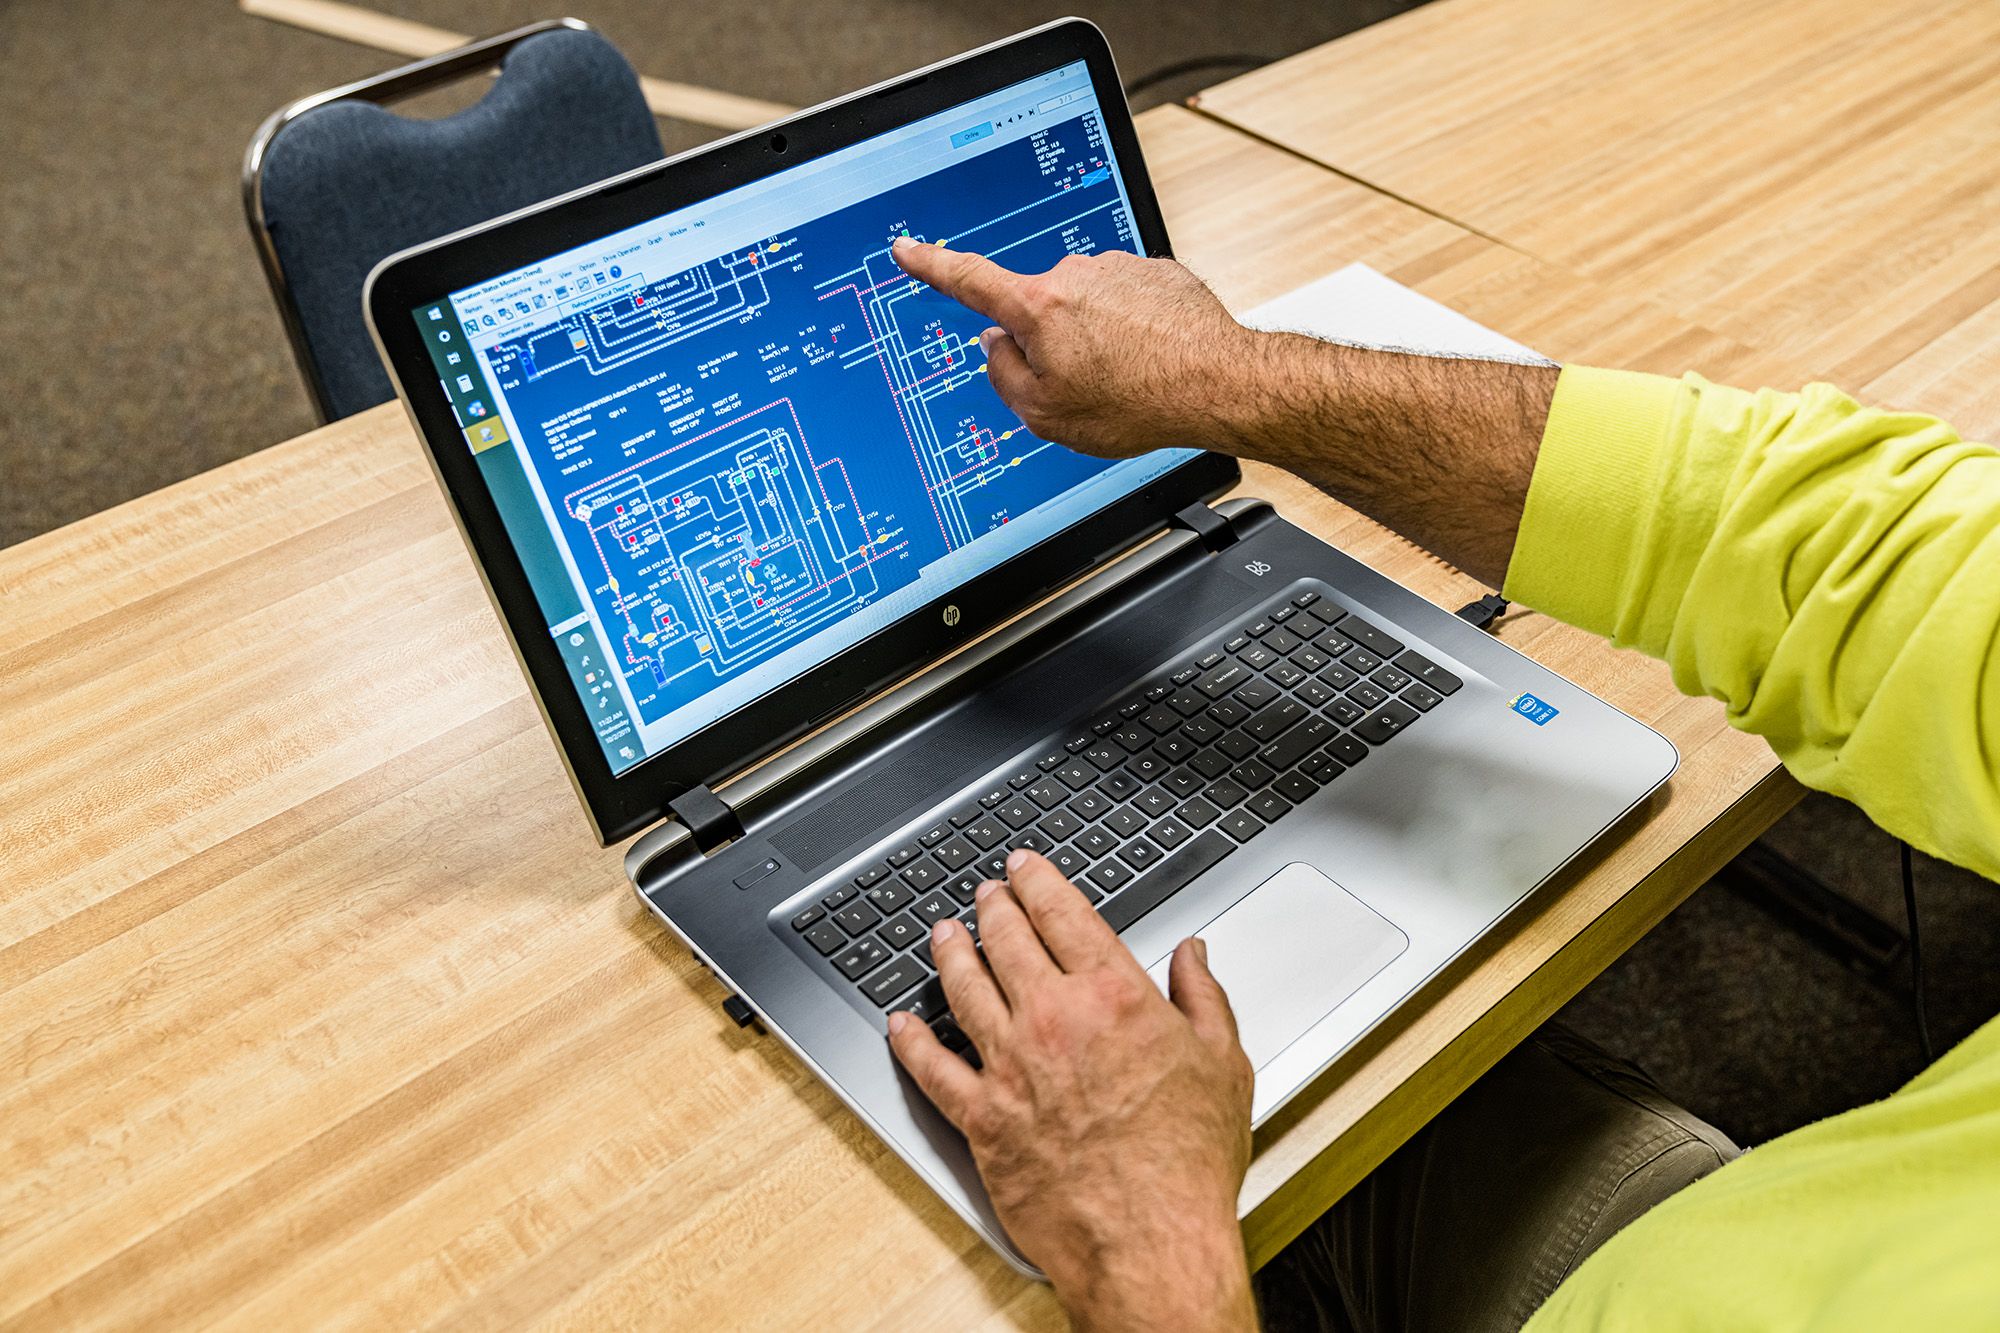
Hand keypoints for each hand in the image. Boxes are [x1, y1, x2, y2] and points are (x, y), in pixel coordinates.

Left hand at [887, 848, 1256, 1331]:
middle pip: (1006, 941)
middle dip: (991, 908)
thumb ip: (1205, 999)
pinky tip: (901, 1023)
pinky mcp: (983, 1118)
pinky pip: (932, 1069)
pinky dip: (911, 1042)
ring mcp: (1011, 1067)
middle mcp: (1054, 1019)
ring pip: (963, 989)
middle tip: (984, 893)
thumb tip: (1195, 957)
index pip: (1064, 914)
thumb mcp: (1224, 1064)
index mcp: (1114, 996)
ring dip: (948, 954)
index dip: (1039, 881)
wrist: (1151, 1238)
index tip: (1025, 867)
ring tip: (941, 935)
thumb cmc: (1189, 1161)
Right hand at [890, 238, 1267, 458]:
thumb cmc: (1136, 403)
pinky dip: (1133, 330)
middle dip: (1051, 345)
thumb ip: (1004, 377)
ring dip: (1099, 339)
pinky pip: (1128, 303)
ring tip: (1130, 378)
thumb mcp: (1046, 415)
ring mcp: (1120, 268)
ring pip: (1087, 308)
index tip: (908, 248)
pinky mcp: (1158, 272)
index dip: (931, 265)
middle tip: (1085, 388)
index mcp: (1038, 308)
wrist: (1218, 385)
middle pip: (1039, 310)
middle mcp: (1075, 275)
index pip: (968, 280)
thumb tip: (997, 346)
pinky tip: (1153, 361)